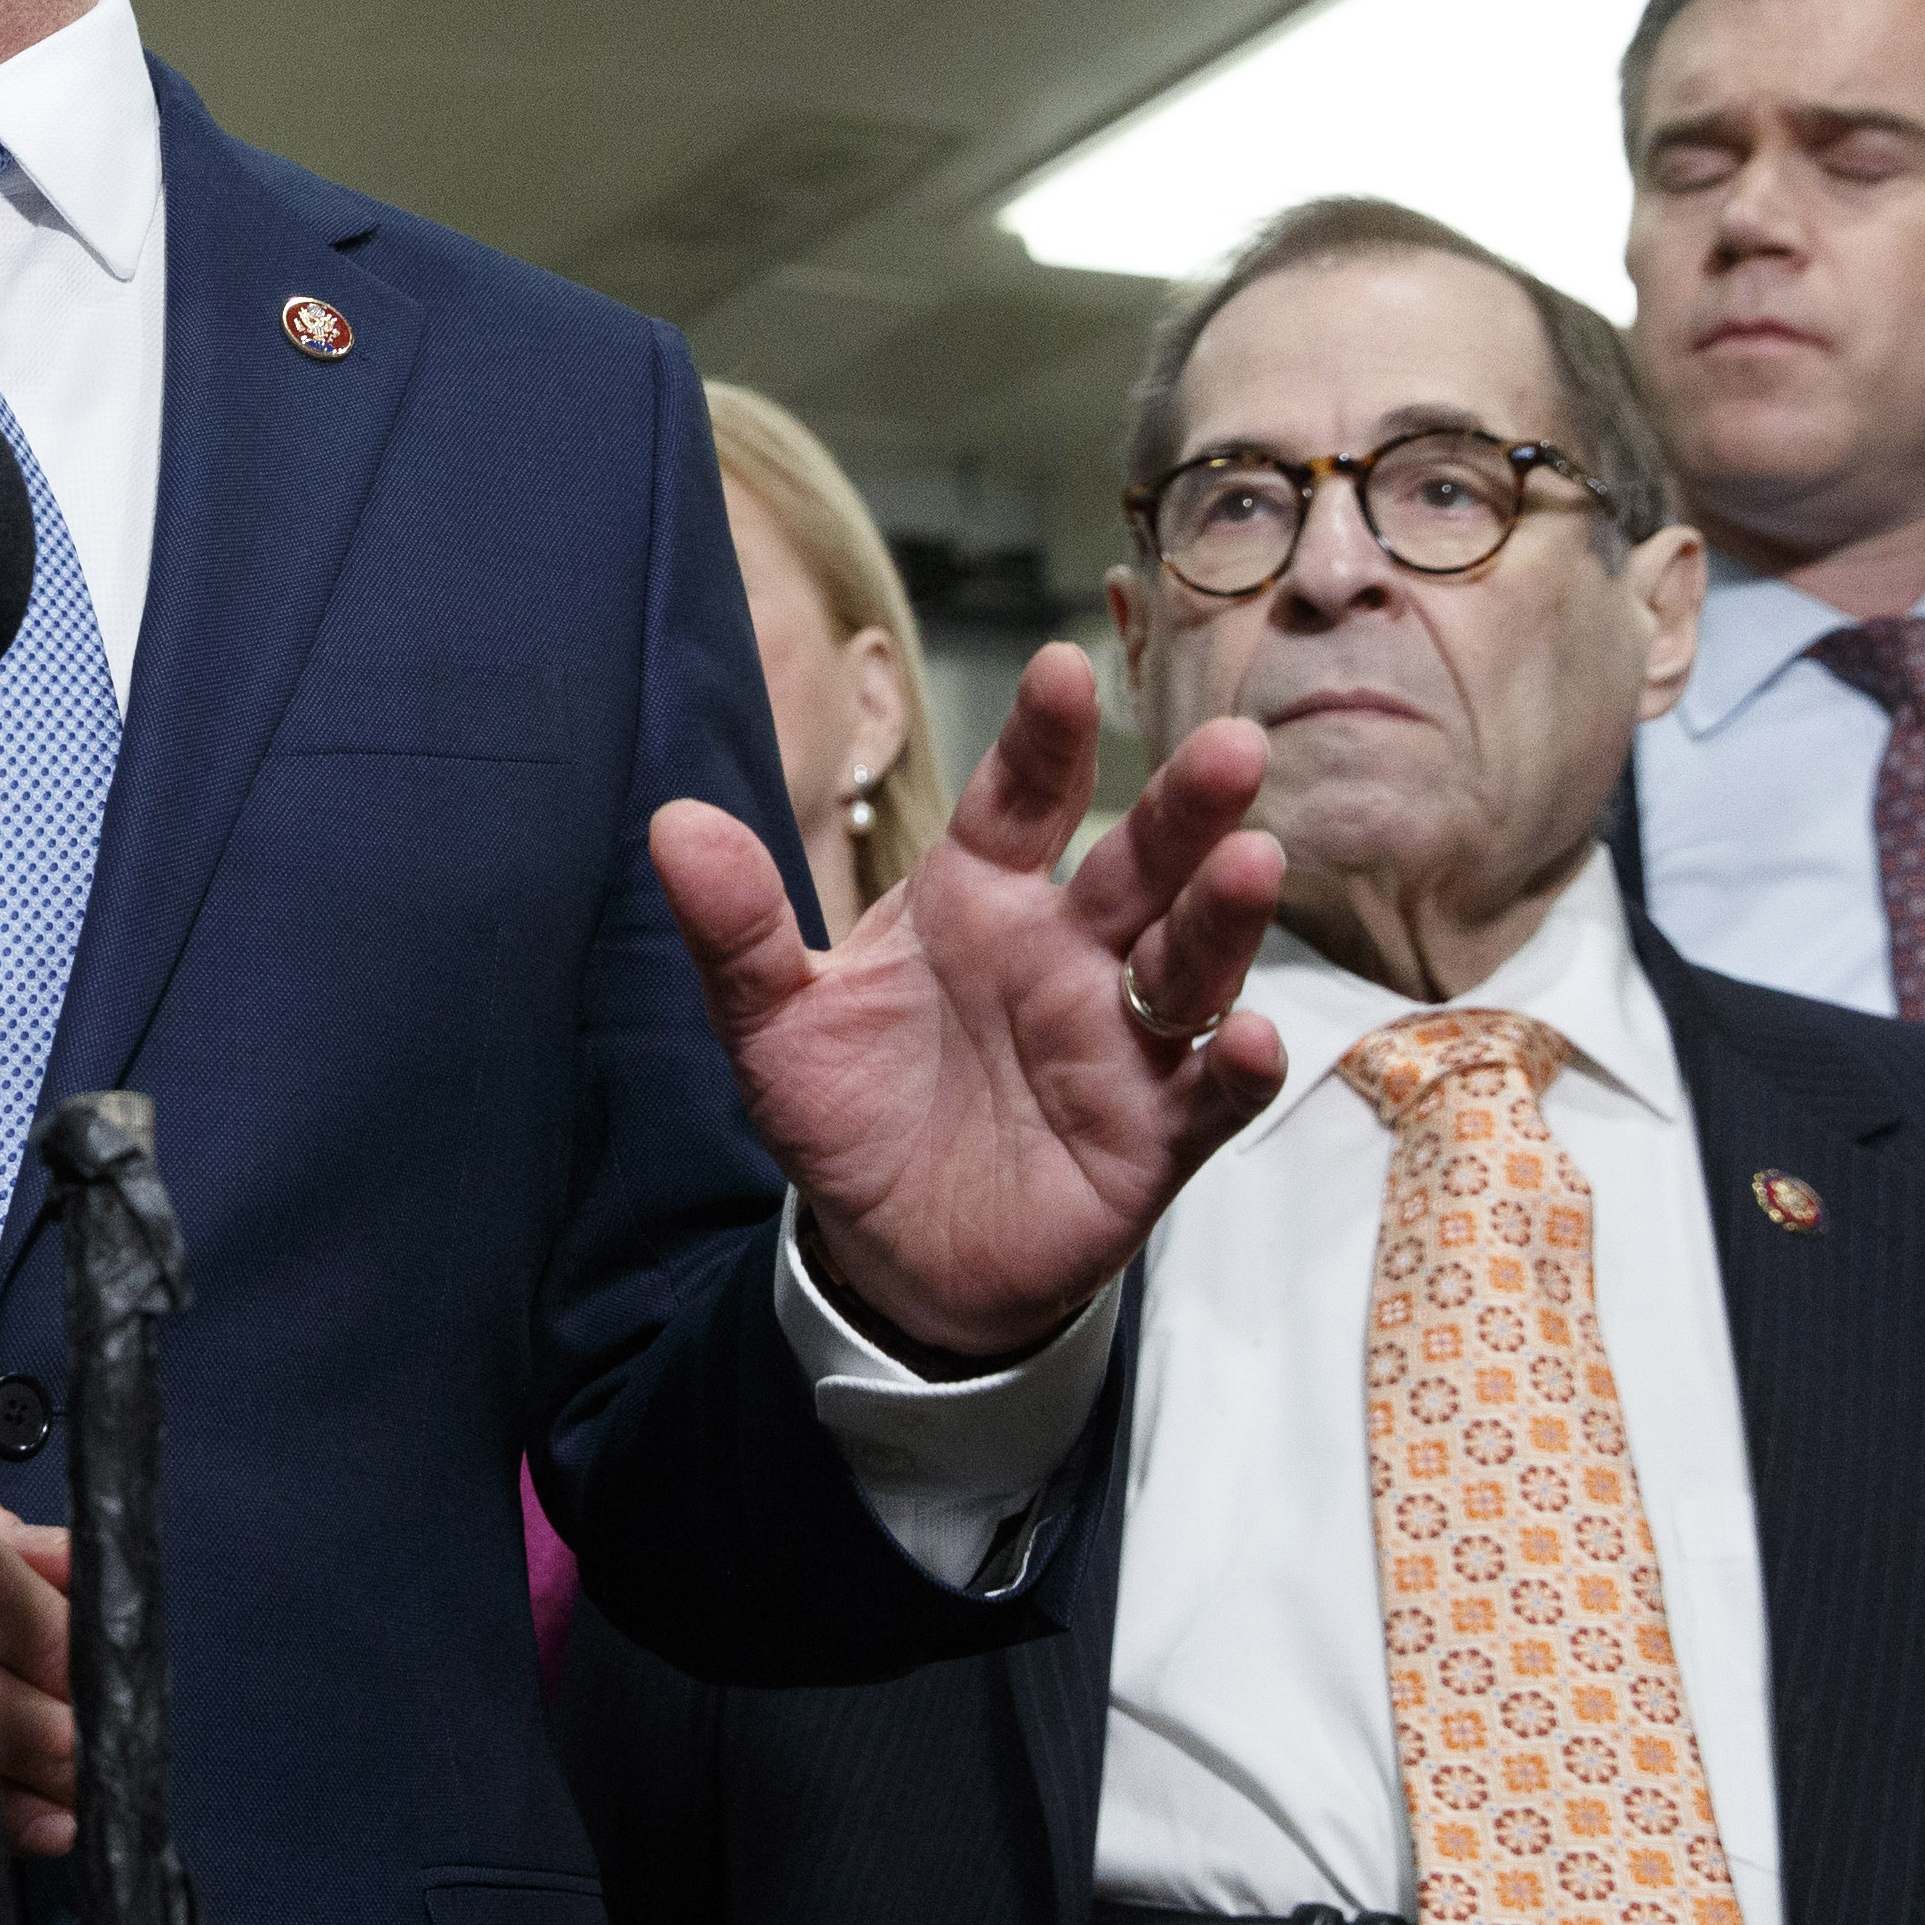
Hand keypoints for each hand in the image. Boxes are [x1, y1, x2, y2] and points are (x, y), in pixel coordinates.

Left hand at [655, 644, 1287, 1363]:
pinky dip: (1237, 1066)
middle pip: (1135, 864)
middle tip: (1227, 746)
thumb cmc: (847, 1111)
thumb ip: (737, 929)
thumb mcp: (771, 1023)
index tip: (1059, 670)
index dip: (1044, 739)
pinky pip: (1209, 1094)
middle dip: (1182, 808)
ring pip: (1189, 963)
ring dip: (1223, 916)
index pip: (1020, 799)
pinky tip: (1251, 1037)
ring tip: (1251, 861)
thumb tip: (672, 823)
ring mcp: (1119, 1040)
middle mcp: (1065, 953)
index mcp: (977, 899)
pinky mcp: (1153, 1135)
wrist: (888, 1254)